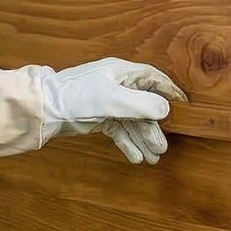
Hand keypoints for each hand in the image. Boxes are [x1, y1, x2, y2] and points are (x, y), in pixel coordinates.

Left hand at [41, 58, 186, 164]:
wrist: (45, 108)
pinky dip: (126, 142)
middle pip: (144, 105)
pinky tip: (135, 157)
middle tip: (162, 148)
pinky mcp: (97, 116)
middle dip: (154, 127)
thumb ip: (143, 104)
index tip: (185, 108)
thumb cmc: (77, 97)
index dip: (169, 92)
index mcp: (120, 73)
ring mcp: (106, 101)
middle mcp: (115, 85)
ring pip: (131, 121)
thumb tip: (165, 109)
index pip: (153, 79)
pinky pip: (118, 130)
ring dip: (142, 139)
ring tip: (152, 158)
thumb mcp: (114, 99)